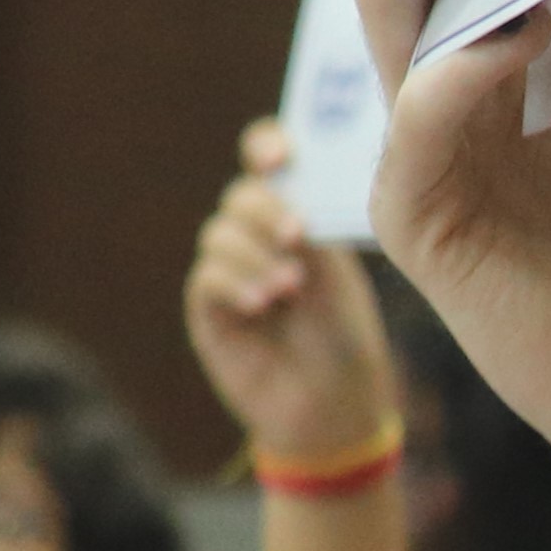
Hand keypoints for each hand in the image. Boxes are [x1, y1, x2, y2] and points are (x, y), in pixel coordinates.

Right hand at [184, 128, 401, 462]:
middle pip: (243, 195)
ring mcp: (230, 268)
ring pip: (220, 232)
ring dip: (256, 255)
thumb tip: (285, 187)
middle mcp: (259, 235)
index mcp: (298, 215)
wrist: (332, 404)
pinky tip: (263, 304)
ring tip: (291, 289)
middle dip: (269, 210)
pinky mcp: (209, 306)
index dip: (268, 146)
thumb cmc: (344, 336)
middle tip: (299, 236)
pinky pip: (206, 276)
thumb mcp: (337, 277)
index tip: (281, 155)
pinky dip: (235, 283)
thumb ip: (311, 229)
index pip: (269, 161)